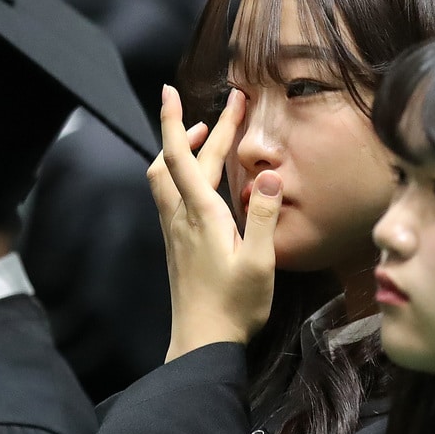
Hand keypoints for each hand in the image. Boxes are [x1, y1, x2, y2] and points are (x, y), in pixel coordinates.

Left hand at [149, 85, 282, 360]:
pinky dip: (181, 172)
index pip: (182, 157)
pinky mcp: (177, 243)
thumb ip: (262, 216)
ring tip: (205, 135)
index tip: (170, 90)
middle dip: (198, 127)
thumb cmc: (234, 306)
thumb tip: (269, 174)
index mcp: (201, 215)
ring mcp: (176, 231)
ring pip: (165, 177)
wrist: (200, 343)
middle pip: (179, 160)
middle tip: (229, 106)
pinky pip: (170, 194)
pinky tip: (201, 180)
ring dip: (180, 149)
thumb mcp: (259, 262)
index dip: (173, 121)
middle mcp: (182, 217)